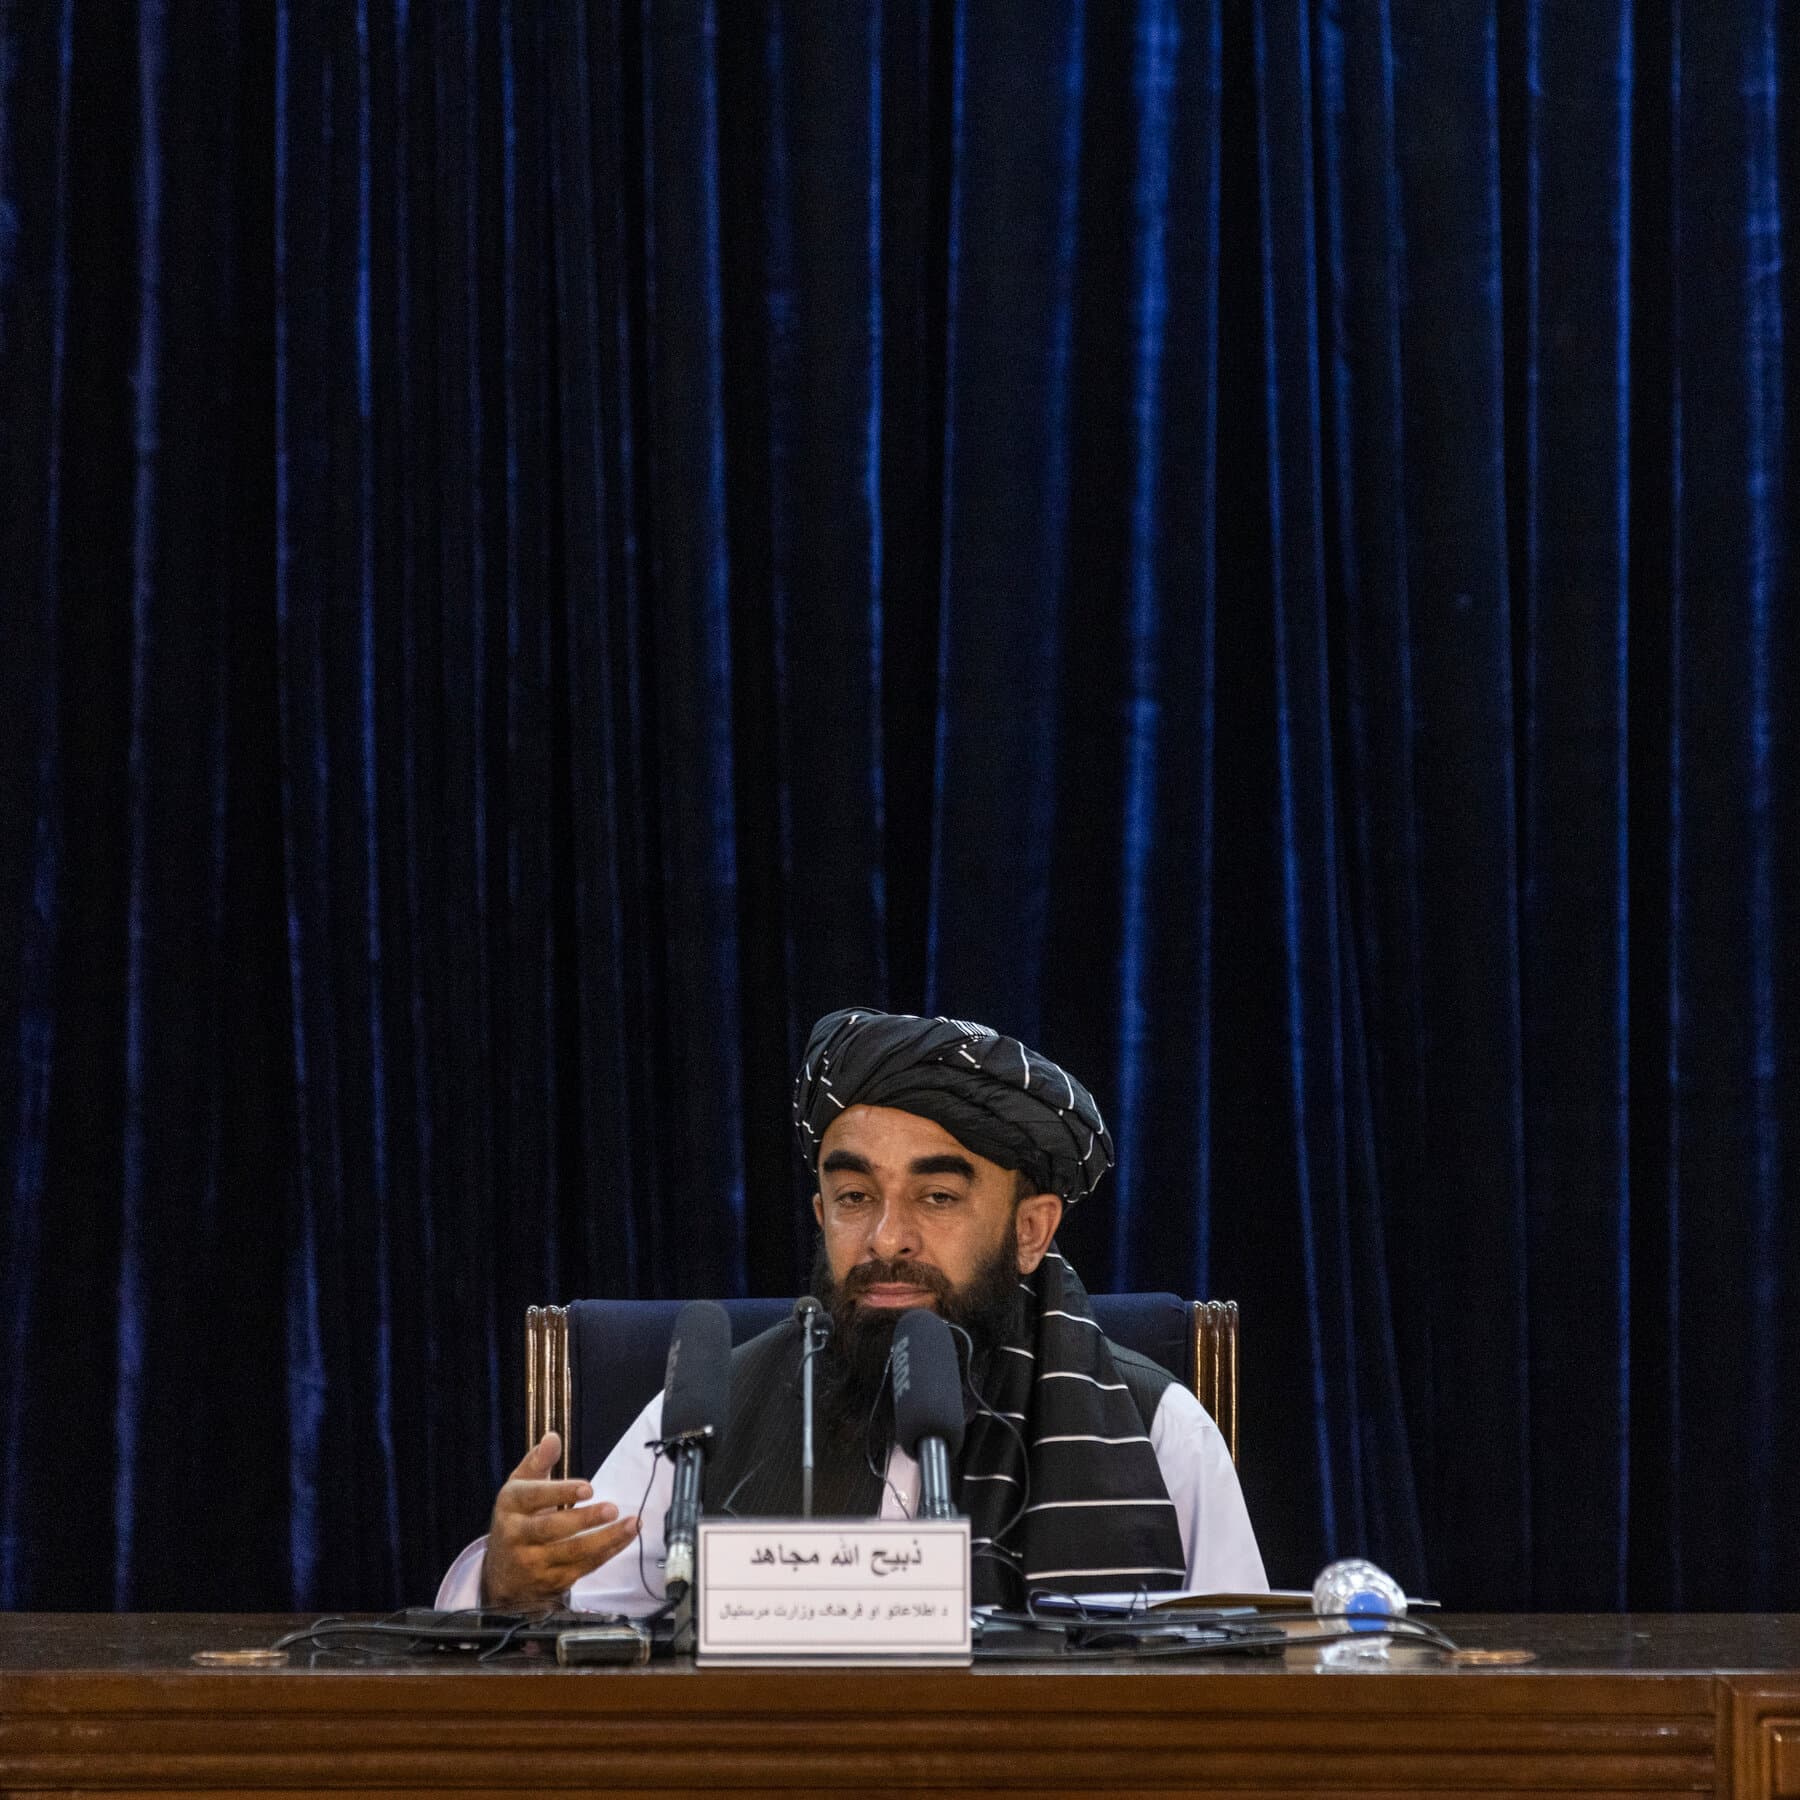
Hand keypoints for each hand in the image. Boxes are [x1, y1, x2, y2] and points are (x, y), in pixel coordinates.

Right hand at [479, 1432, 639, 1607]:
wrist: (502, 1574)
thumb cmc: (517, 1519)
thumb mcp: (519, 1487)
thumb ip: (538, 1461)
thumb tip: (552, 1438)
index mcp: (510, 1506)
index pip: (533, 1498)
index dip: (560, 1493)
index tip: (588, 1488)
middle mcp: (518, 1536)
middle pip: (552, 1529)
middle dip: (585, 1520)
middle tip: (612, 1508)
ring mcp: (534, 1562)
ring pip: (572, 1553)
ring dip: (605, 1539)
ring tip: (630, 1524)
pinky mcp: (552, 1580)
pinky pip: (584, 1567)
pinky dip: (608, 1552)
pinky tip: (625, 1537)